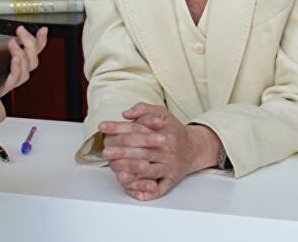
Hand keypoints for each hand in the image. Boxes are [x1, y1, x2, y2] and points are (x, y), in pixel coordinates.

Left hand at [0, 23, 48, 96]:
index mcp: (2, 57)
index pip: (28, 50)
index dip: (39, 41)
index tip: (42, 30)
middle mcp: (5, 70)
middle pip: (32, 61)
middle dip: (31, 44)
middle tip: (21, 31)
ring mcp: (1, 80)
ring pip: (25, 72)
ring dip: (23, 56)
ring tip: (13, 44)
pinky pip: (13, 82)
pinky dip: (16, 70)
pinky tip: (13, 60)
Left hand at [99, 103, 221, 200]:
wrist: (194, 148)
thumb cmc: (173, 130)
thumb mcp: (162, 112)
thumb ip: (143, 109)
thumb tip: (125, 114)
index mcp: (164, 132)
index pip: (137, 129)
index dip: (118, 128)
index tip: (103, 127)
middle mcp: (167, 150)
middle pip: (142, 151)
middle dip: (122, 152)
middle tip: (106, 151)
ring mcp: (169, 166)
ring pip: (149, 171)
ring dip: (132, 171)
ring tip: (116, 170)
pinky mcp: (171, 180)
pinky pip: (158, 188)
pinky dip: (145, 189)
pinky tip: (133, 187)